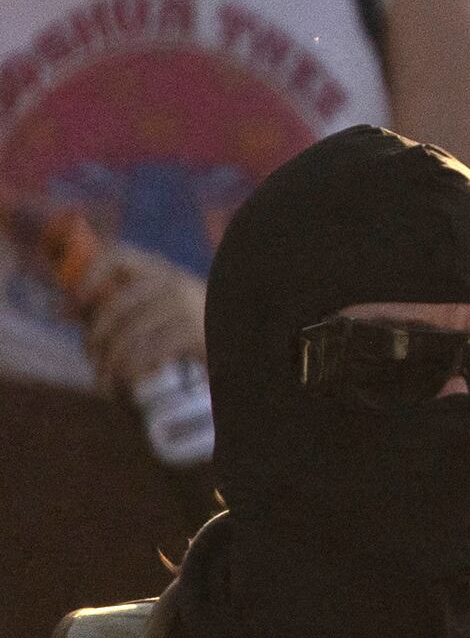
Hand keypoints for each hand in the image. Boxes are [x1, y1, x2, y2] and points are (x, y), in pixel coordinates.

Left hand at [71, 251, 204, 396]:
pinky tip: (132, 381)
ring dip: (110, 363)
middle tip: (91, 359)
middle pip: (114, 305)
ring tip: (106, 382)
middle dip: (96, 337)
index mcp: (160, 270)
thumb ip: (110, 306)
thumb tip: (60, 309)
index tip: (75, 301)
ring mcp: (185, 306)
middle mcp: (172, 282)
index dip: (89, 273)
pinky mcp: (194, 333)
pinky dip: (133, 371)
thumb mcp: (154, 309)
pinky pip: (148, 352)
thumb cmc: (189, 327)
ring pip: (128, 334)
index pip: (116, 254)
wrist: (240, 338)